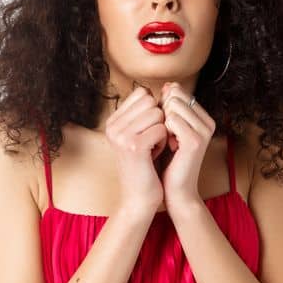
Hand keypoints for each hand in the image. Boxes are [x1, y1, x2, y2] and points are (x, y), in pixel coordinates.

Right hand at [103, 85, 167, 218]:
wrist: (140, 196)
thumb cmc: (147, 164)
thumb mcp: (144, 133)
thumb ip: (150, 110)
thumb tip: (171, 86)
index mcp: (112, 120)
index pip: (143, 94)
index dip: (155, 112)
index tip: (148, 133)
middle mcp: (112, 125)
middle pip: (151, 102)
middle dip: (159, 122)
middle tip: (151, 143)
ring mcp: (120, 134)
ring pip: (158, 114)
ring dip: (162, 133)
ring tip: (151, 150)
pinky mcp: (132, 145)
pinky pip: (161, 129)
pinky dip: (163, 143)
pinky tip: (153, 156)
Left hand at [161, 81, 216, 212]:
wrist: (176, 191)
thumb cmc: (169, 162)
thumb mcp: (169, 130)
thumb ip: (170, 108)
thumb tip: (168, 85)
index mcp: (204, 118)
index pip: (178, 92)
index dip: (163, 106)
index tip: (164, 128)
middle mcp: (208, 122)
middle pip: (175, 96)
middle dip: (162, 112)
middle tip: (164, 136)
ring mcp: (204, 131)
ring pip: (172, 105)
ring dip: (161, 122)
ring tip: (166, 141)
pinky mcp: (195, 141)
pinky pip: (170, 120)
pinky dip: (162, 131)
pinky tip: (167, 146)